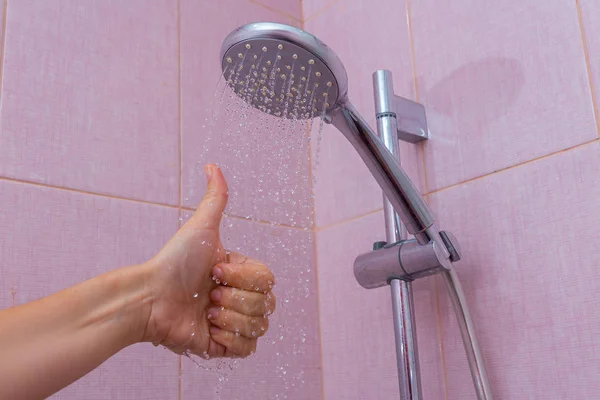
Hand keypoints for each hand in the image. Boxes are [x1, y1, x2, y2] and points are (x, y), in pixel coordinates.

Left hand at [141, 165, 275, 357]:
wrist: (151, 298)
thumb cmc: (174, 262)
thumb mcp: (201, 228)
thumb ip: (215, 198)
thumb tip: (212, 165)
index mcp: (241, 273)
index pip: (269, 280)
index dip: (244, 278)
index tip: (215, 271)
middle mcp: (240, 298)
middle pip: (267, 305)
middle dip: (236, 299)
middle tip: (209, 294)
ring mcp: (233, 323)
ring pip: (259, 327)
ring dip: (231, 318)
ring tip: (207, 312)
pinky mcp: (223, 346)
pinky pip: (247, 349)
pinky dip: (230, 339)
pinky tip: (209, 329)